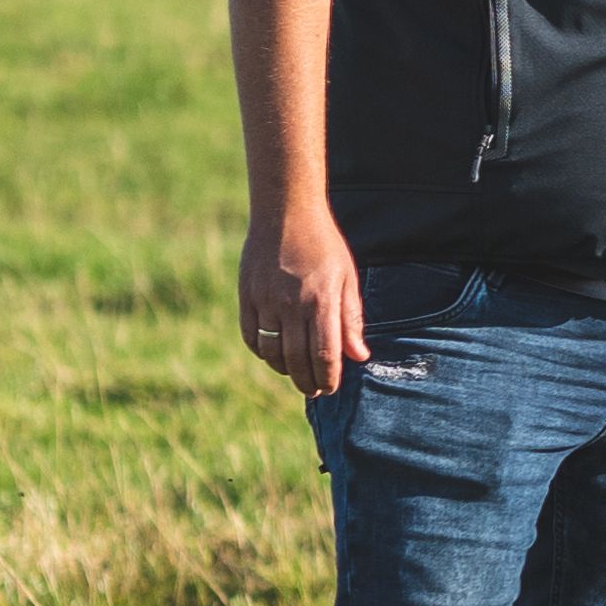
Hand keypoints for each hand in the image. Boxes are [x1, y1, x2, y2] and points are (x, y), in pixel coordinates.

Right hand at [241, 210, 366, 396]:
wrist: (284, 213)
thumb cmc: (323, 245)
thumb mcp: (347, 278)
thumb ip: (351, 319)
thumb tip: (359, 356)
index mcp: (321, 300)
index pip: (325, 353)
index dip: (328, 377)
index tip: (331, 389)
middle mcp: (291, 304)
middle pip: (297, 359)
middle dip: (307, 382)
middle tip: (315, 391)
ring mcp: (265, 300)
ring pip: (271, 352)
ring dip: (285, 370)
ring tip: (297, 376)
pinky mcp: (246, 296)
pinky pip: (251, 336)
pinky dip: (262, 352)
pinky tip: (275, 355)